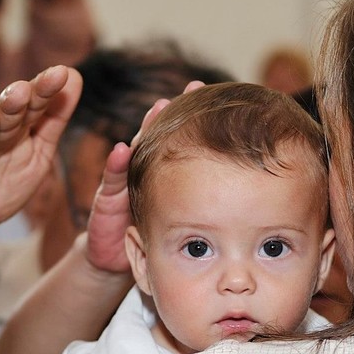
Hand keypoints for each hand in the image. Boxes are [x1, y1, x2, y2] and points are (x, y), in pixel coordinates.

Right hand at [0, 65, 80, 247]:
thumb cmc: (2, 179)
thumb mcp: (37, 152)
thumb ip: (53, 120)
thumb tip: (76, 77)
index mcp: (11, 126)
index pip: (29, 106)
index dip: (43, 91)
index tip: (61, 74)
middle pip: (1, 117)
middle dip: (11, 103)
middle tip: (22, 90)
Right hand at [82, 80, 206, 273]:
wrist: (114, 264)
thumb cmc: (152, 239)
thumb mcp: (181, 221)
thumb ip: (204, 205)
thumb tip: (248, 192)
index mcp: (163, 175)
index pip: (180, 142)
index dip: (196, 118)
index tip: (216, 97)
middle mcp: (143, 171)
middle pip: (160, 136)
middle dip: (176, 112)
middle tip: (194, 89)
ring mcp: (124, 182)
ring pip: (136, 150)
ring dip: (147, 129)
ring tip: (159, 109)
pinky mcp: (106, 201)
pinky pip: (111, 181)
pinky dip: (115, 165)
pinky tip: (120, 151)